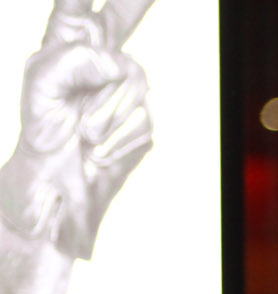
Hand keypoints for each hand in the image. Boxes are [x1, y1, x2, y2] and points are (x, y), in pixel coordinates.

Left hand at [0, 0, 157, 258]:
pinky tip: (99, 152)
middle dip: (138, 0)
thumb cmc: (40, 140)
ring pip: (134, 84)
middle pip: (126, 14)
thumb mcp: (41, 87)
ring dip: (104, 119)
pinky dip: (119, 141)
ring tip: (82, 138)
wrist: (56, 197)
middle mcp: (99, 61)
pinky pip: (143, 119)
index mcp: (65, 43)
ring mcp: (126, 91)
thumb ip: (73, 58)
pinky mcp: (144, 122)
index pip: (83, 2)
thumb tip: (115, 61)